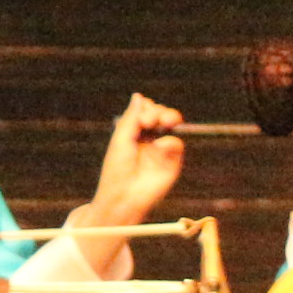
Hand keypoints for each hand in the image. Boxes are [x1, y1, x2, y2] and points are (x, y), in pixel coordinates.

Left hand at [82, 94, 186, 228]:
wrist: (125, 196)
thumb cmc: (117, 170)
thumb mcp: (121, 139)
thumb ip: (131, 118)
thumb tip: (139, 96)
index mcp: (132, 133)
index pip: (144, 111)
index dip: (146, 109)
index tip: (141, 119)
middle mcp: (148, 138)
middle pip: (159, 114)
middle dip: (159, 111)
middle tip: (151, 120)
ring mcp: (161, 148)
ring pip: (172, 124)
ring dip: (170, 116)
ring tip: (168, 120)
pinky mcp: (172, 160)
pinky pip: (176, 143)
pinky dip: (170, 142)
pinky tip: (160, 147)